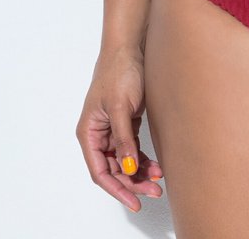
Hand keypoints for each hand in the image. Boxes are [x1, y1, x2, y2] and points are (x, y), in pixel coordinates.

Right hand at [76, 45, 163, 212]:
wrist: (130, 47)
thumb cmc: (119, 72)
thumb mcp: (121, 107)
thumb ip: (124, 139)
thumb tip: (129, 168)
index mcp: (89, 133)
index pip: (100, 171)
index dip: (117, 189)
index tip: (134, 201)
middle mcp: (98, 134)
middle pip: (114, 169)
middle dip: (133, 182)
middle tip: (154, 192)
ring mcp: (113, 129)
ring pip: (125, 160)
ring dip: (140, 172)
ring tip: (159, 180)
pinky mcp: (126, 122)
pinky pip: (133, 148)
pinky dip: (143, 158)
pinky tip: (157, 165)